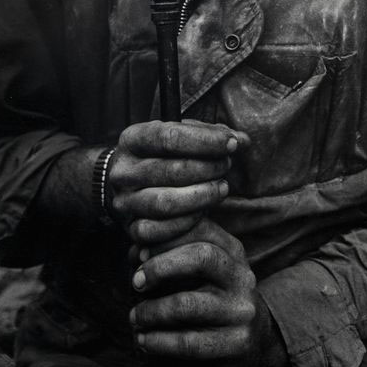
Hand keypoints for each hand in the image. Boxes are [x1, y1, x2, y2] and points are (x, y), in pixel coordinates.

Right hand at [108, 119, 248, 245]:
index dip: (206, 140)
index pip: (169, 137)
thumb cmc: (161, 155)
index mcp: (132, 139)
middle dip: (208, 168)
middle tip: (227, 165)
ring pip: (166, 203)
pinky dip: (188, 222)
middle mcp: (123, 170)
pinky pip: (160, 231)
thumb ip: (210, 135)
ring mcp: (124, 201)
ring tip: (222, 187)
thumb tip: (242, 140)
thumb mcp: (179, 136)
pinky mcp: (130, 227)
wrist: (128, 184)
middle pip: (171, 171)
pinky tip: (204, 211)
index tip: (232, 143)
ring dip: (202, 196)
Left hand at [129, 218, 287, 366]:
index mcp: (233, 250)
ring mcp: (241, 309)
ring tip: (134, 317)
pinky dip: (159, 341)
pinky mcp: (238, 342)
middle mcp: (241, 276)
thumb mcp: (203, 267)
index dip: (165, 236)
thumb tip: (136, 250)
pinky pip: (190, 342)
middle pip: (201, 257)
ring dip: (151, 311)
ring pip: (187, 304)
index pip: (200, 228)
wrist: (255, 336)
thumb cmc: (214, 294)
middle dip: (160, 267)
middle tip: (135, 281)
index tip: (138, 250)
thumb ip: (173, 251)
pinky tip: (143, 340)